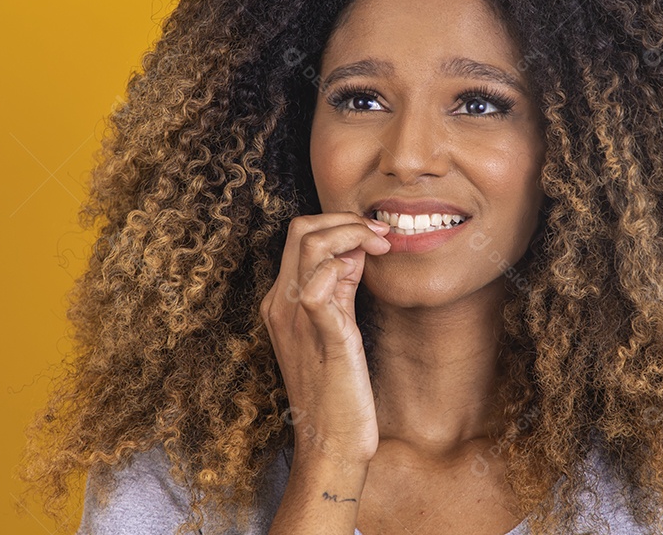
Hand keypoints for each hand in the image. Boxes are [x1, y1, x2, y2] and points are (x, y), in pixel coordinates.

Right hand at [259, 212, 391, 468]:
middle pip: (301, 229)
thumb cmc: (336, 388)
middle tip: (380, 234)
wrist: (330, 443)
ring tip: (380, 246)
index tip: (372, 234)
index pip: (299, 234)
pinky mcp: (324, 339)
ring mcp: (299, 321)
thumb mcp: (334, 326)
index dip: (338, 223)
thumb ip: (340, 286)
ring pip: (310, 246)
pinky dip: (339, 268)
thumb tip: (355, 249)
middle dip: (346, 219)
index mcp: (282, 301)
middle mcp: (282, 306)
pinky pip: (318, 291)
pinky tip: (362, 271)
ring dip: (352, 234)